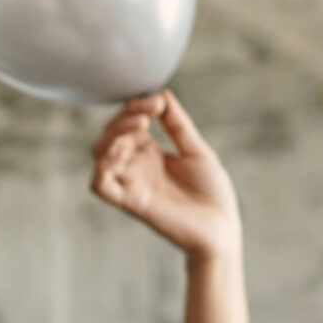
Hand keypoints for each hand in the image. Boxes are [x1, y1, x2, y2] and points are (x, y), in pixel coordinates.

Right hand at [88, 92, 240, 262]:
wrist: (221, 228)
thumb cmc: (212, 194)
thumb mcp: (197, 151)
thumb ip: (177, 125)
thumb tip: (163, 94)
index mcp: (150, 152)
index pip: (129, 123)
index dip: (137, 107)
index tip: (158, 102)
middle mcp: (136, 166)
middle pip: (111, 135)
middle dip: (124, 118)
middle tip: (147, 112)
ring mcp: (131, 183)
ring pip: (100, 155)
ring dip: (112, 136)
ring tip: (138, 126)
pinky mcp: (131, 202)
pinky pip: (101, 185)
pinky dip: (102, 167)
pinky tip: (119, 152)